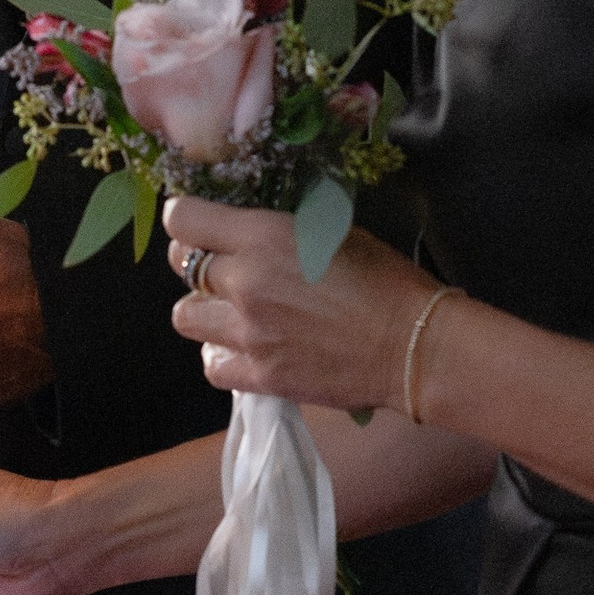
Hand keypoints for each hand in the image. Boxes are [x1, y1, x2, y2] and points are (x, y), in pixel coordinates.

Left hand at [165, 198, 427, 411]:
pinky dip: (220, 355)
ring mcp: (247, 334)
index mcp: (262, 236)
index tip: (200, 223)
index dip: (186, 217)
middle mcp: (244, 283)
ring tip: (230, 310)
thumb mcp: (331, 229)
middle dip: (195, 260)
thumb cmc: (384, 278)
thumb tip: (248, 224)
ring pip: (185, 317)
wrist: (412, 345)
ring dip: (204, 309)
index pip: (183, 218)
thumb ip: (278, 228)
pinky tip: (244, 347)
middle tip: (222, 266)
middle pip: (181, 266)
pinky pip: (211, 364)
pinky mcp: (259, 376)